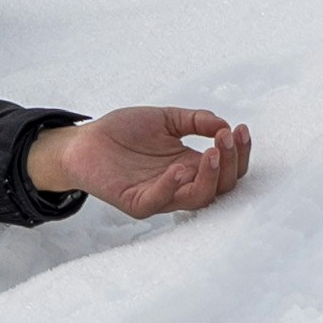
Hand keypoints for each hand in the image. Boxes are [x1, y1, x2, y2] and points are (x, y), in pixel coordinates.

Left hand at [25, 107, 251, 216]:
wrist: (83, 141)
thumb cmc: (123, 132)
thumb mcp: (165, 119)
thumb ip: (195, 120)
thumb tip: (224, 125)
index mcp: (191, 165)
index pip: (227, 168)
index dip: (239, 152)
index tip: (239, 129)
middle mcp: (180, 184)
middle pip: (221, 186)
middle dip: (231, 163)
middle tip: (227, 138)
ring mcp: (160, 196)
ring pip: (198, 198)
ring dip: (211, 176)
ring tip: (213, 152)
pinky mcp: (136, 202)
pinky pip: (159, 201)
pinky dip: (172, 187)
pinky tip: (179, 168)